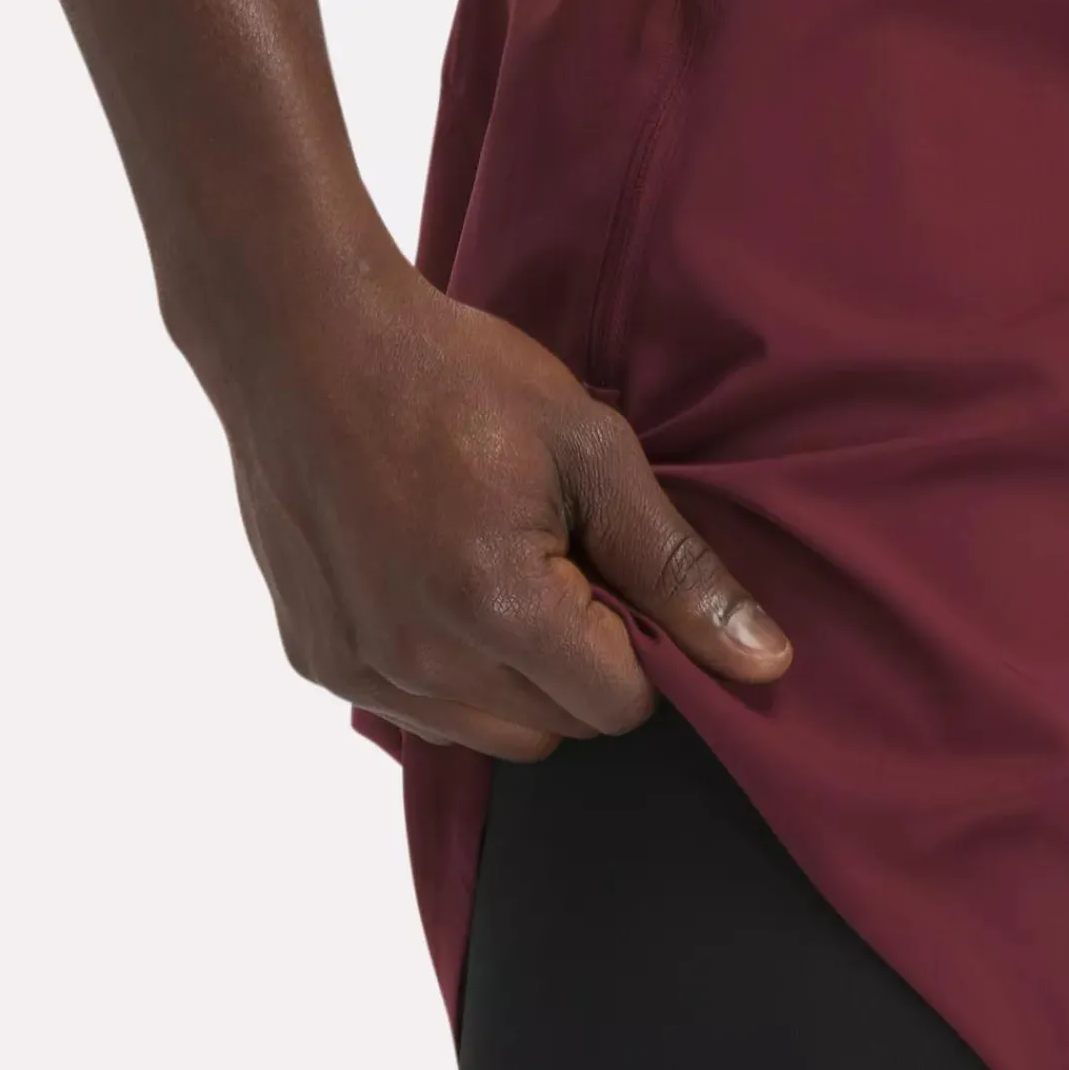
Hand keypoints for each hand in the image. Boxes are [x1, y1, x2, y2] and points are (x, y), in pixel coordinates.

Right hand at [208, 244, 791, 759]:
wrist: (302, 334)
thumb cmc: (453, 378)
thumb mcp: (593, 453)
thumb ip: (680, 572)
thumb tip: (766, 665)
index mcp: (500, 610)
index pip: (622, 708)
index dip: (642, 649)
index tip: (618, 576)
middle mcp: (421, 663)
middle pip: (559, 731)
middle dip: (582, 667)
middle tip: (560, 565)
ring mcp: (359, 668)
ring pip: (489, 735)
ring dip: (516, 681)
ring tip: (498, 572)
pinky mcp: (317, 660)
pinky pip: (419, 713)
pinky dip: (446, 673)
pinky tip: (438, 584)